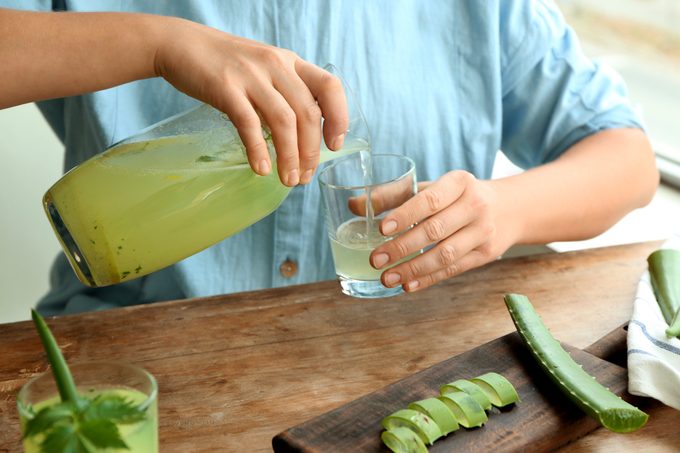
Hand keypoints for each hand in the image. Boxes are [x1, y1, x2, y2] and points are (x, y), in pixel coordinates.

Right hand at [154, 18, 347, 185]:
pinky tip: (261, 169)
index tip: (334, 146)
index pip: (329, 87)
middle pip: (307, 113)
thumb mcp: (265, 69)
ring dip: (289, 156)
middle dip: (311, 151)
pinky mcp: (225, 88)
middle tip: (304, 177)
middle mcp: (276, 66)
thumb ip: (285, 94)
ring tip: (288, 180)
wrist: (182, 45)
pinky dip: (258, 150)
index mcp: (291, 62)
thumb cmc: (226, 64)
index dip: (339, 117)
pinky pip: (249, 124)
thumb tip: (304, 138)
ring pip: (283, 122)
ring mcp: (251, 76)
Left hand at [369, 171, 512, 291]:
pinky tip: (408, 285)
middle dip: (402, 247)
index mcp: (459, 182)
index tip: (381, 229)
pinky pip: (454, 269)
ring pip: (445, 254)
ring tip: (386, 278)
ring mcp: (483, 232)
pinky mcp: (485, 254)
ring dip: (413, 269)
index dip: (405, 215)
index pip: (430, 200)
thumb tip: (354, 206)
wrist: (509, 209)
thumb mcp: (432, 188)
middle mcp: (475, 205)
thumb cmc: (457, 197)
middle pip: (435, 230)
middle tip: (375, 259)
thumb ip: (393, 195)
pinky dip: (428, 278)